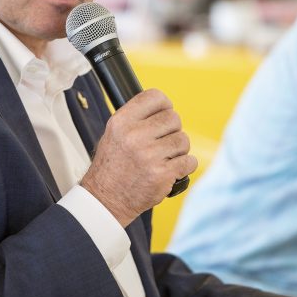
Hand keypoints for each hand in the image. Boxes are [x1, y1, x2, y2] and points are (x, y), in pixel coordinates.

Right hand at [81, 89, 196, 226]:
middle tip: (163, 142)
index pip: (155, 97)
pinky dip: (185, 166)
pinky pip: (189, 161)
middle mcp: (134, 136)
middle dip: (172, 130)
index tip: (163, 114)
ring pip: (183, 140)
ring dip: (179, 150)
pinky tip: (171, 169)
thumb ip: (136, 118)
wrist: (106, 199)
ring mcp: (149, 156)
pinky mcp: (162, 175)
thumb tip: (164, 108)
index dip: (165, 105)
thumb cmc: (112, 166)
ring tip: (165, 157)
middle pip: (174, 118)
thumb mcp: (114, 133)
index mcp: (122, 122)